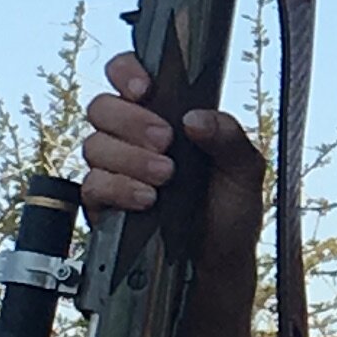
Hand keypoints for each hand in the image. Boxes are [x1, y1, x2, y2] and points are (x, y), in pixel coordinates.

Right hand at [80, 54, 267, 275]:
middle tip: (166, 141)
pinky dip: (119, 188)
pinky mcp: (103, 203)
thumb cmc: (229, 212)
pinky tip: (147, 199)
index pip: (127, 74)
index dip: (126, 71)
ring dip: (130, 158)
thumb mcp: (244, 171)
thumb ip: (228, 137)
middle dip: (131, 121)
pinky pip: (91, 185)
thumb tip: (195, 118)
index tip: (144, 87)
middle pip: (102, 106)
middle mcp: (132, 137)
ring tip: (165, 177)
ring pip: (94, 145)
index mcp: (165, 115)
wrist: (218, 264)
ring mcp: (114, 169)